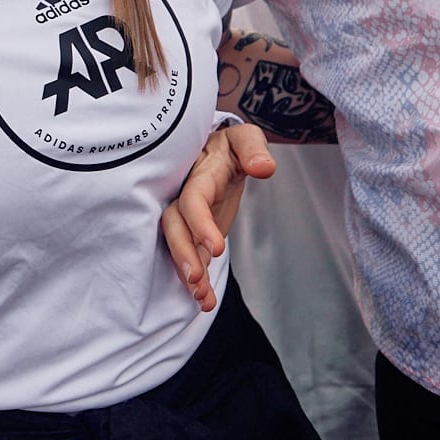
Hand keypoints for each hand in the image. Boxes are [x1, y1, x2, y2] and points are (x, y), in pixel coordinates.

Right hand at [159, 123, 275, 310]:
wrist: (214, 153)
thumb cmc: (230, 147)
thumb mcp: (244, 139)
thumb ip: (253, 149)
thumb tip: (264, 167)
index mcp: (199, 176)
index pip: (193, 200)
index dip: (199, 223)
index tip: (215, 248)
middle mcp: (185, 197)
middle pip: (175, 226)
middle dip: (183, 253)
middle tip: (197, 278)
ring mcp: (187, 219)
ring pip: (178, 245)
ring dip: (186, 272)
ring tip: (201, 297)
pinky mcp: (193, 234)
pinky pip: (190, 256)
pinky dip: (195, 280)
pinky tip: (205, 300)